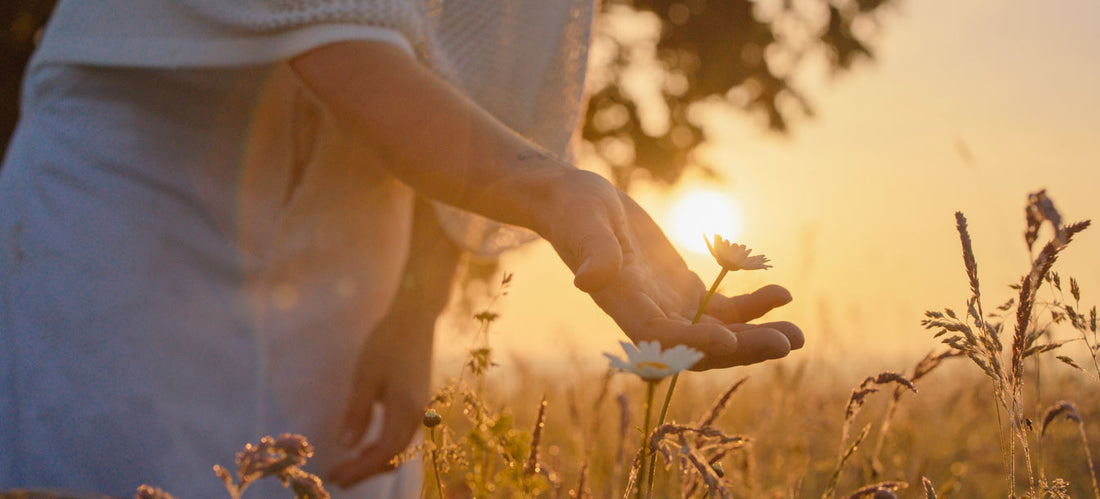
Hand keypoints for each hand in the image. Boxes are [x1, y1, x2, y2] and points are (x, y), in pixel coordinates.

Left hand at [327, 201, 459, 487]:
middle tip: (337, 476)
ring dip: (374, 460)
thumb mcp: (366, 374)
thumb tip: (347, 445)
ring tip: (349, 466)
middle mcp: (417, 413)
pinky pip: (401, 433)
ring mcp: (420, 407)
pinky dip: (383, 446)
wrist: (416, 318)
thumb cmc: (388, 341)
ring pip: (398, 446)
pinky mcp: (417, 401)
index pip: (383, 452)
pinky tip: (367, 445)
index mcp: (405, 408)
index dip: (359, 468)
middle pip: (392, 454)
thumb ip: (357, 411)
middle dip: (365, 470)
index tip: (335, 475)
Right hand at [540, 170, 802, 369]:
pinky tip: (781, 296)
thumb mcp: (584, 224)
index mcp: (623, 302)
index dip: (694, 341)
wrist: (574, 203)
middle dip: (743, 347)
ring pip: (718, 333)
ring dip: (757, 335)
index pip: (661, 335)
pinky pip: (722, 309)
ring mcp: (668, 305)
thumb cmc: (575, 209)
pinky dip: (752, 307)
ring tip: (797, 335)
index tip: (731, 338)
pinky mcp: (682, 290)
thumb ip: (592, 252)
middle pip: (699, 346)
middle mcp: (647, 314)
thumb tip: (587, 281)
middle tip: (787, 342)